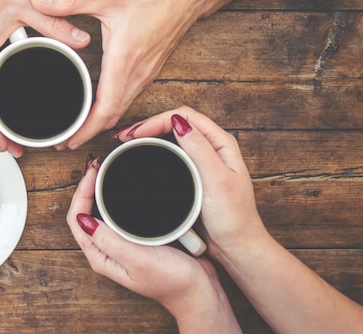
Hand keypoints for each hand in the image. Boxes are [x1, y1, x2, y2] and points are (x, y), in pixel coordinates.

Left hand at [32, 0, 204, 150]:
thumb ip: (69, 0)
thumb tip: (38, 0)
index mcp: (123, 60)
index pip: (105, 108)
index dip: (87, 129)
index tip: (70, 140)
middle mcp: (136, 74)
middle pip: (112, 117)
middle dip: (89, 133)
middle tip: (65, 142)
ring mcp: (144, 76)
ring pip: (121, 110)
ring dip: (101, 124)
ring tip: (78, 130)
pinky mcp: (148, 73)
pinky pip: (128, 99)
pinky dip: (112, 111)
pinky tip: (99, 109)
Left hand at [67, 157, 240, 332]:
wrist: (200, 292)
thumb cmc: (172, 282)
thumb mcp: (138, 260)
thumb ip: (110, 242)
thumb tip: (83, 220)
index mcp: (102, 256)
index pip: (77, 219)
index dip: (81, 193)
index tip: (92, 172)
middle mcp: (108, 249)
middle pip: (86, 211)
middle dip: (87, 186)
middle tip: (98, 163)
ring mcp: (123, 243)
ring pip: (103, 210)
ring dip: (101, 188)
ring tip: (106, 168)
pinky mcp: (139, 237)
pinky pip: (123, 212)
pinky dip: (120, 195)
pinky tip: (128, 184)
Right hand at [113, 106, 268, 260]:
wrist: (237, 246)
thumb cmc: (234, 218)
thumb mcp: (217, 181)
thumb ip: (200, 149)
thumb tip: (178, 121)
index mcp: (221, 143)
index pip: (185, 117)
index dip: (157, 120)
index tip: (136, 133)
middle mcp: (213, 148)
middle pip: (176, 123)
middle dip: (149, 125)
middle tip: (125, 136)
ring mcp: (202, 161)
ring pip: (172, 138)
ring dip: (150, 136)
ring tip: (129, 142)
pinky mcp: (194, 175)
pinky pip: (171, 154)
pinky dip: (154, 151)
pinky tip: (143, 156)